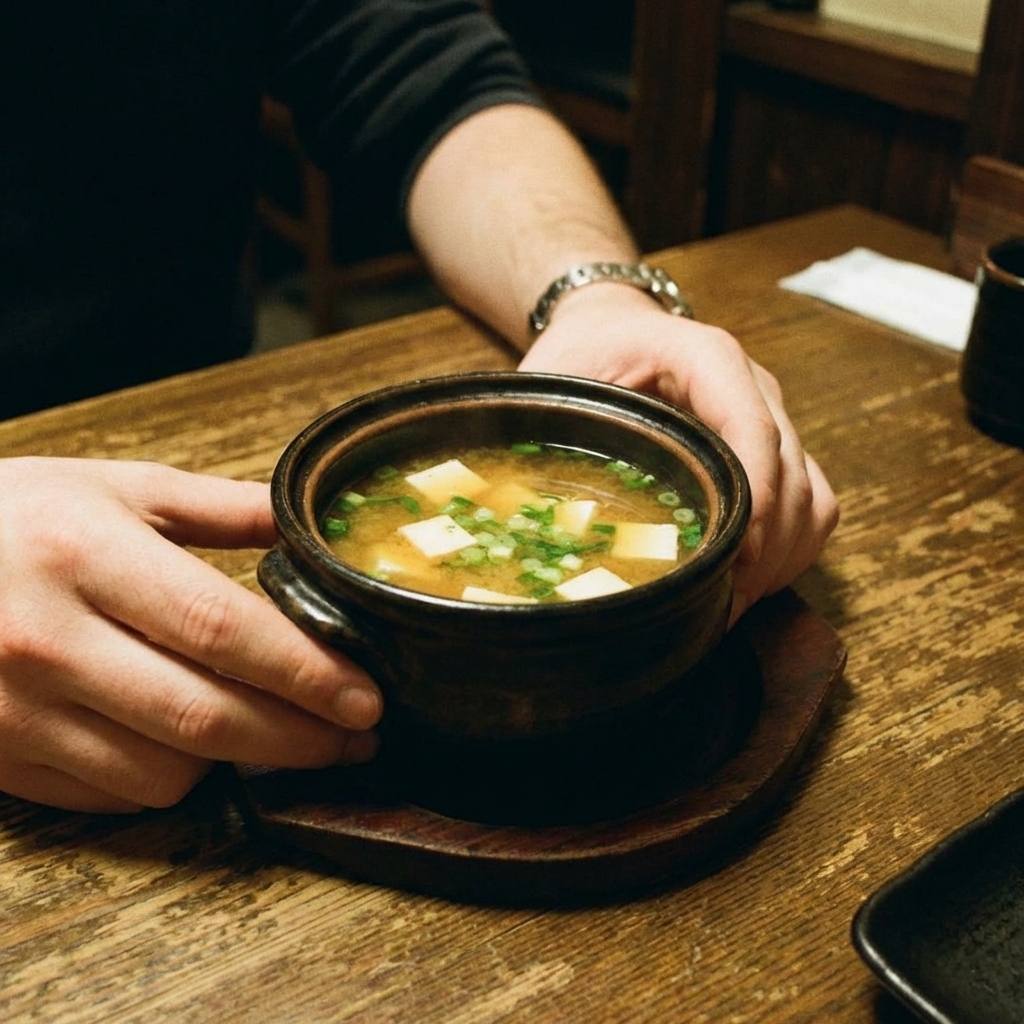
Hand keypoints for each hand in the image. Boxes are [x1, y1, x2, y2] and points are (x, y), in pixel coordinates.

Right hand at [0, 457, 382, 812]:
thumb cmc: (12, 516)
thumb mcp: (114, 487)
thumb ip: (219, 507)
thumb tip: (305, 525)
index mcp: (83, 554)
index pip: (221, 628)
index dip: (307, 671)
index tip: (366, 697)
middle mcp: (45, 639)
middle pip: (203, 716)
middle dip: (299, 738)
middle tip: (354, 737)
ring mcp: (13, 709)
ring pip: (162, 773)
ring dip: (236, 761)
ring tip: (274, 731)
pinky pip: (109, 796)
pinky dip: (168, 779)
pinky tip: (192, 745)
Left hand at [518, 286, 838, 623]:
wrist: (612, 328)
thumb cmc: (583, 350)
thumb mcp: (554, 375)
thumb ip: (547, 428)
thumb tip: (524, 509)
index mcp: (704, 357)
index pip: (751, 426)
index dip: (753, 496)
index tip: (734, 555)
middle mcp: (752, 385)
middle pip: (789, 473)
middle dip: (762, 549)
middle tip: (719, 605)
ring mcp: (770, 418)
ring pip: (811, 497)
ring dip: (780, 558)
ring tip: (730, 603)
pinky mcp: (777, 449)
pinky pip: (812, 506)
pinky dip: (790, 551)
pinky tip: (746, 582)